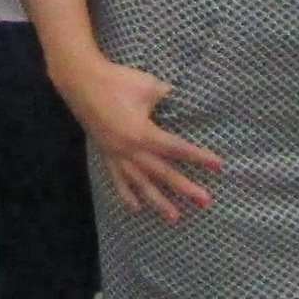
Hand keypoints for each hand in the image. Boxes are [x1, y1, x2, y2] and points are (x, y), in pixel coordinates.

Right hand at [57, 50, 220, 218]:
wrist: (80, 81)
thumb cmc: (117, 81)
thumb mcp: (149, 86)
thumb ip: (169, 98)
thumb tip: (185, 104)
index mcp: (142, 133)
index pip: (177, 148)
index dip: (199, 157)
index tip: (218, 165)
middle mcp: (129, 150)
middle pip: (162, 173)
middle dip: (184, 188)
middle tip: (205, 201)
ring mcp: (116, 156)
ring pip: (140, 184)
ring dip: (158, 201)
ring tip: (175, 217)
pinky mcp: (105, 155)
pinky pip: (118, 180)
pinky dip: (127, 195)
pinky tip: (136, 209)